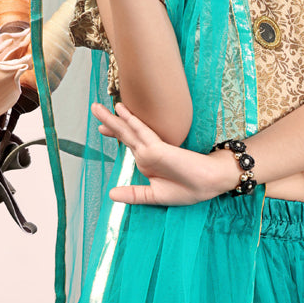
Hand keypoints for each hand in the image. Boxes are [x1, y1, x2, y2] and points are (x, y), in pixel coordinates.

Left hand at [93, 101, 240, 205]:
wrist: (209, 184)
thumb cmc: (187, 189)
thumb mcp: (154, 195)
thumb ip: (133, 194)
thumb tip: (110, 194)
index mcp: (147, 161)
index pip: (128, 144)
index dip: (114, 134)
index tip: (101, 128)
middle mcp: (148, 152)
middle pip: (125, 134)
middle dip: (109, 121)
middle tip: (94, 108)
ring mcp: (153, 149)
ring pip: (130, 131)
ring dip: (115, 118)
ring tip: (100, 107)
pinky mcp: (160, 148)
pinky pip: (143, 133)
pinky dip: (132, 122)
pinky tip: (121, 112)